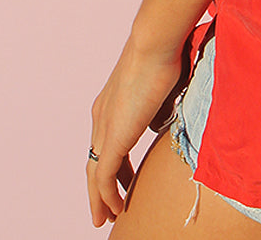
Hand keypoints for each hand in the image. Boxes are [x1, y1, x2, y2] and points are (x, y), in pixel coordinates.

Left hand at [87, 37, 185, 226]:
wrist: (154, 44)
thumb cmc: (165, 55)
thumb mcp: (162, 86)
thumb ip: (158, 106)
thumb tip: (157, 123)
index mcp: (110, 103)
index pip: (106, 141)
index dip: (114, 163)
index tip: (122, 178)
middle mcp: (101, 116)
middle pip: (96, 160)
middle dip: (101, 187)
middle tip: (107, 207)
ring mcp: (104, 127)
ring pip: (96, 173)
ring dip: (100, 198)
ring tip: (107, 216)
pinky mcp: (113, 138)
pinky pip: (104, 177)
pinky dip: (107, 195)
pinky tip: (115, 208)